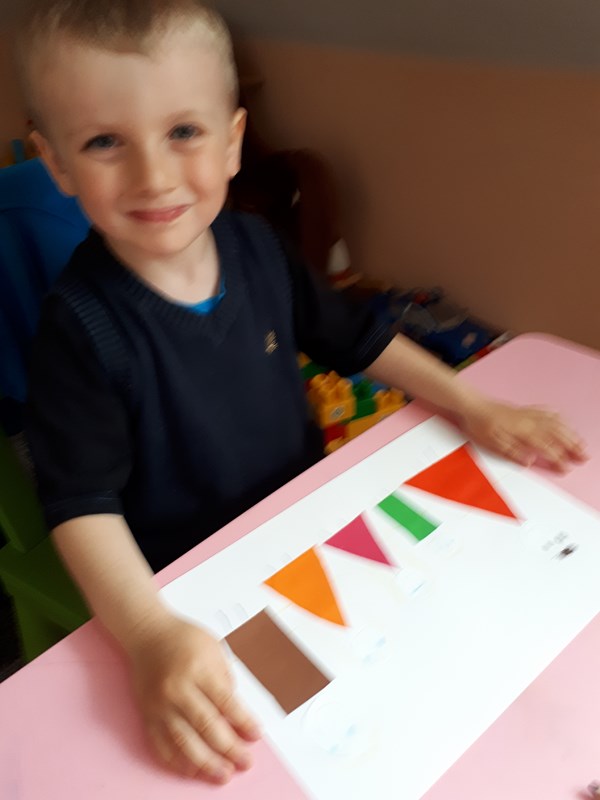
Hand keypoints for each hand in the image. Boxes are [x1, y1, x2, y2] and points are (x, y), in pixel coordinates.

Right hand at [127, 615, 260, 782]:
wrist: (147, 635)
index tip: (256, 735)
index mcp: (198, 669)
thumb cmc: (183, 639)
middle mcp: (177, 689)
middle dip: (229, 748)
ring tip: (223, 775)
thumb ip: (225, 680)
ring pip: (184, 742)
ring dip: (205, 763)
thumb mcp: (213, 649)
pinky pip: (162, 745)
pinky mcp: (148, 715)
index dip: (243, 722)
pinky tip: (193, 770)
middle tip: (245, 762)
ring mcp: (160, 705)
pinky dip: (178, 762)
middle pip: (207, 726)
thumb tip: (236, 714)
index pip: (225, 702)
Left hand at [459, 399, 587, 470]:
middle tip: (583, 456)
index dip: (558, 458)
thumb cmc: (480, 425)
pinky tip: (562, 422)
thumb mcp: (492, 443)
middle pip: (557, 434)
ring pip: (556, 423)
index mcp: (523, 431)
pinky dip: (558, 418)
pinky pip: (547, 412)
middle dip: (572, 446)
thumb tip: (530, 462)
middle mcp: (530, 421)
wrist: (472, 405)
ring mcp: (528, 414)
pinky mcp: (524, 410)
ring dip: (570, 433)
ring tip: (580, 443)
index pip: (546, 447)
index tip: (567, 468)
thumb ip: (513, 453)